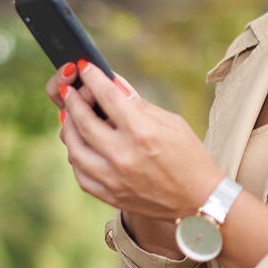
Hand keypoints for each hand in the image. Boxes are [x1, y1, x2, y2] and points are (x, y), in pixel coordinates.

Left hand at [56, 61, 222, 220]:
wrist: (198, 199)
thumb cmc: (189, 155)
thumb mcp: (172, 122)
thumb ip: (139, 105)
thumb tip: (114, 85)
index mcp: (142, 132)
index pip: (108, 97)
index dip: (93, 79)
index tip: (84, 68)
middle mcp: (124, 155)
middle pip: (84, 122)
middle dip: (73, 101)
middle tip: (69, 91)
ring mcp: (114, 178)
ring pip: (75, 149)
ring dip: (69, 129)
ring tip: (70, 117)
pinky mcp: (110, 195)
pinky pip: (80, 173)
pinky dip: (76, 155)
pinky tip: (80, 144)